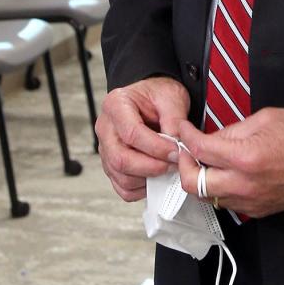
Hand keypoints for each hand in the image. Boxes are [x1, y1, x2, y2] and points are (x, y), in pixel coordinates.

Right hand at [96, 76, 190, 201]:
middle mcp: (105, 128)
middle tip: (174, 165)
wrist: (152, 99)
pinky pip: (122, 187)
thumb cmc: (158, 96)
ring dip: (148, 179)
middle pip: (120, 158)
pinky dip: (141, 188)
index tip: (176, 152)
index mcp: (116, 105)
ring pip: (121, 176)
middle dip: (151, 167)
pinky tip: (157, 177)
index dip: (156, 147)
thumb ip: (175, 121)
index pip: (131, 133)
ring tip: (168, 169)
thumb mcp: (171, 97)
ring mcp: (106, 149)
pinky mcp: (111, 165)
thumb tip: (178, 148)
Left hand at [176, 107, 283, 218]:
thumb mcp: (265, 118)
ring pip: (207, 198)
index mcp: (245, 156)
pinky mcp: (259, 210)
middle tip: (187, 152)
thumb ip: (232, 130)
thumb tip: (209, 138)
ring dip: (201, 180)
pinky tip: (226, 175)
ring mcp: (251, 201)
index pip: (199, 150)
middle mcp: (245, 184)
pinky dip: (220, 190)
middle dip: (184, 166)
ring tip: (205, 163)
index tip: (182, 131)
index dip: (185, 137)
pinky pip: (228, 203)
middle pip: (194, 184)